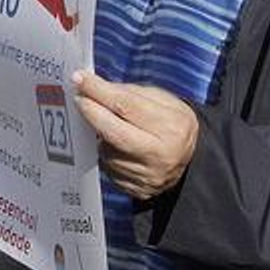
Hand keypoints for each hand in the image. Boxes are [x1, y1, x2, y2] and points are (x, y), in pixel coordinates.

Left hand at [72, 71, 198, 200]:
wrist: (191, 160)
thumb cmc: (171, 122)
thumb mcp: (162, 100)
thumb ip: (129, 92)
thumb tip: (94, 87)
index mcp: (172, 126)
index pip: (127, 106)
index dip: (99, 91)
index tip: (79, 79)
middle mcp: (161, 154)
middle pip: (114, 133)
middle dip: (91, 113)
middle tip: (78, 98)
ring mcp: (149, 176)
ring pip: (108, 152)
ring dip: (99, 136)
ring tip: (104, 124)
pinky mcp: (138, 190)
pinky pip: (109, 168)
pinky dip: (106, 153)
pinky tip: (112, 145)